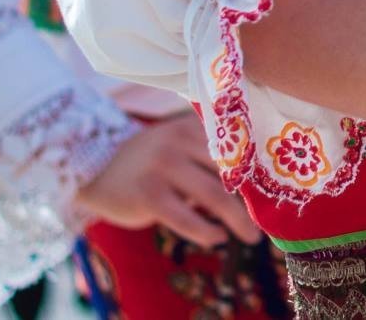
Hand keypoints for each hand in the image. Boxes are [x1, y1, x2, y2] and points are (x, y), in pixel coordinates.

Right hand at [74, 112, 261, 247]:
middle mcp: (178, 142)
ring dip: (236, 219)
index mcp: (190, 127)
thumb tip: (248, 184)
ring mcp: (163, 167)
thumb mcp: (175, 146)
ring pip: (213, 195)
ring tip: (250, 235)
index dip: (254, 173)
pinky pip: (186, 218)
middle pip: (227, 173)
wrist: (94, 169)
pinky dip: (207, 231)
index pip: (233, 149)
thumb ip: (205, 156)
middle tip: (264, 220)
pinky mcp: (148, 194)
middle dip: (249, 200)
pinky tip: (218, 237)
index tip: (271, 192)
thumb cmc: (147, 162)